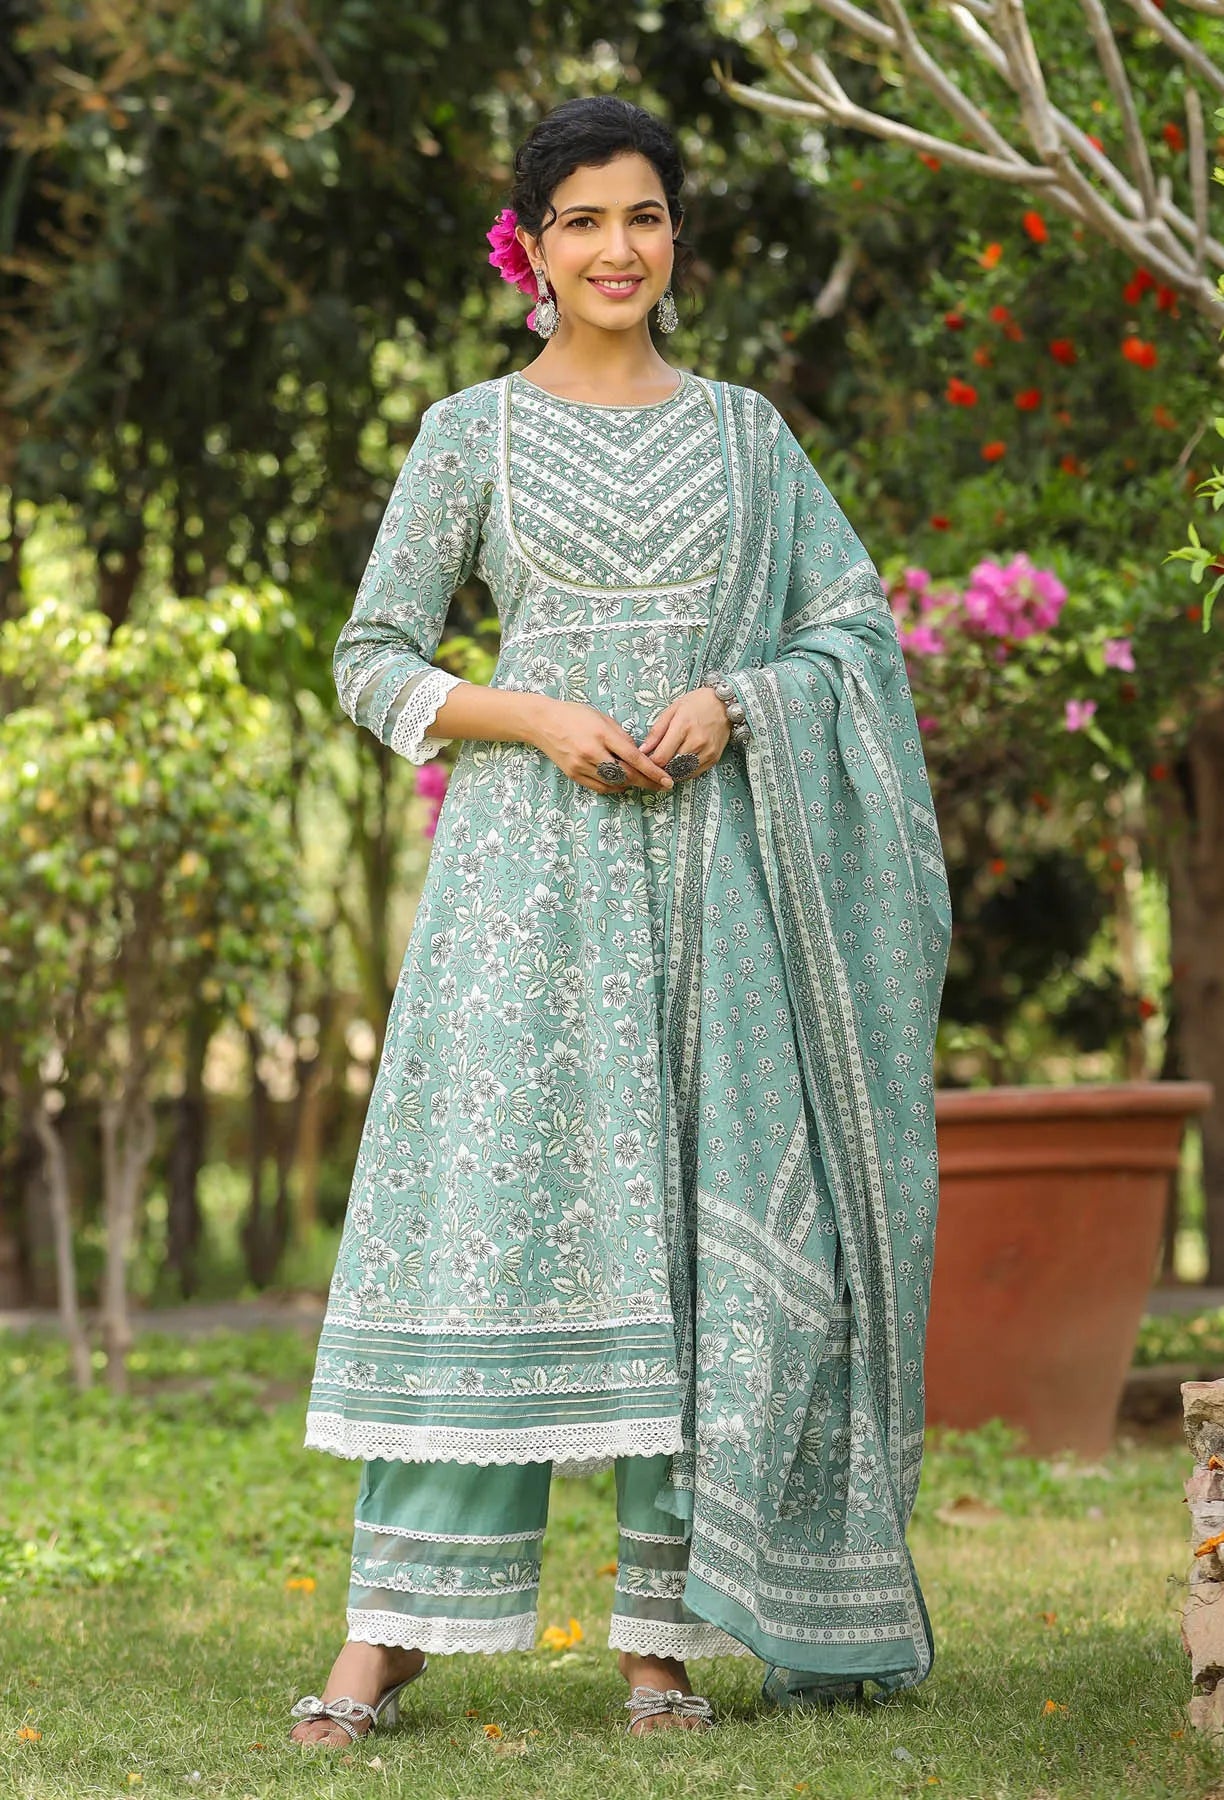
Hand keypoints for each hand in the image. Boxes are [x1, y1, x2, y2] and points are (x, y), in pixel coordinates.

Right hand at [526, 698, 674, 795]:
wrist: (542, 722)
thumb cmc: (575, 715)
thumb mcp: (602, 718)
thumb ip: (621, 737)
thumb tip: (638, 754)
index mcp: (602, 735)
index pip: (634, 758)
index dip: (653, 772)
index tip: (667, 780)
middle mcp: (592, 753)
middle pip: (626, 775)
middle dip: (647, 782)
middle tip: (662, 786)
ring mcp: (581, 766)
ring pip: (614, 783)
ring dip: (631, 784)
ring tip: (643, 781)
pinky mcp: (574, 775)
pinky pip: (600, 787)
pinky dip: (614, 787)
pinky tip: (621, 782)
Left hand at [639, 686, 730, 779]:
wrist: (725, 704)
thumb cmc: (697, 703)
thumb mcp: (672, 710)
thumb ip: (656, 732)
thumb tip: (642, 751)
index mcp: (683, 727)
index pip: (661, 757)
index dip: (649, 763)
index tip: (645, 760)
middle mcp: (696, 742)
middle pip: (671, 767)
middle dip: (659, 768)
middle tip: (654, 763)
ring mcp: (707, 752)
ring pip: (682, 773)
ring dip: (671, 772)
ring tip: (666, 763)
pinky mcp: (713, 758)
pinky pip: (694, 773)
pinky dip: (684, 772)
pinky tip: (679, 763)